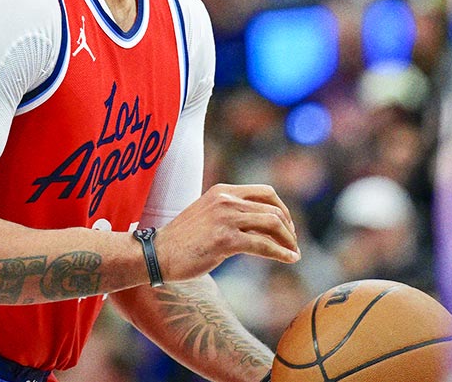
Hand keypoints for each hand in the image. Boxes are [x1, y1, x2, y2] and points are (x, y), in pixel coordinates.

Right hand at [154, 183, 300, 282]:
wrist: (157, 254)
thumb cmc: (181, 241)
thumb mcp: (208, 216)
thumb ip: (231, 215)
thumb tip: (259, 228)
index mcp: (222, 191)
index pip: (265, 192)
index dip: (282, 209)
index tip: (286, 227)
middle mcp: (226, 200)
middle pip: (273, 208)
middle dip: (288, 228)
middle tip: (292, 244)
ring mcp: (225, 218)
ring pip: (272, 223)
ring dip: (288, 240)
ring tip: (294, 253)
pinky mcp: (225, 239)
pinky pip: (263, 245)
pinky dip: (281, 253)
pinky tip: (289, 260)